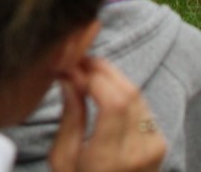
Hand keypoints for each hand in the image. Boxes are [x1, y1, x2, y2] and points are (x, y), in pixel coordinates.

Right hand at [49, 57, 164, 171]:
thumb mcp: (62, 158)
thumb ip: (70, 117)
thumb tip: (68, 77)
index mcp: (112, 158)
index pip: (113, 102)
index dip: (91, 76)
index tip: (68, 68)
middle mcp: (140, 150)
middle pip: (128, 92)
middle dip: (100, 70)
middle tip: (75, 63)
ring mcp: (154, 146)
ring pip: (137, 94)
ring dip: (110, 77)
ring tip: (85, 74)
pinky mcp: (159, 142)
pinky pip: (141, 105)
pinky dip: (121, 90)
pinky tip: (101, 90)